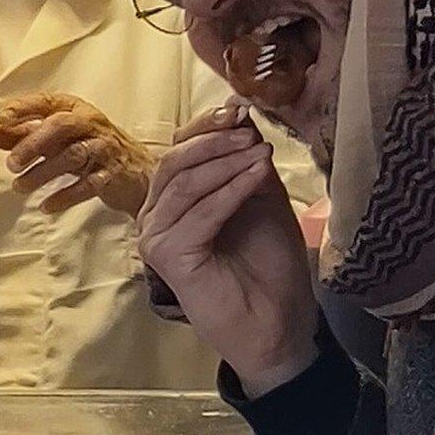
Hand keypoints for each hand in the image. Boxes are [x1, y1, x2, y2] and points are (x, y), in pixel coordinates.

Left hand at [0, 93, 156, 214]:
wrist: (139, 175)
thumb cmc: (92, 150)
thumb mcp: (58, 139)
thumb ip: (25, 135)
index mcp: (76, 110)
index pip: (47, 102)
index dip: (24, 108)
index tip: (2, 120)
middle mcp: (91, 124)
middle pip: (60, 126)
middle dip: (33, 143)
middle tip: (11, 164)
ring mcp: (104, 148)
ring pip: (72, 156)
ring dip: (42, 173)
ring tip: (20, 187)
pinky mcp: (112, 174)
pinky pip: (88, 185)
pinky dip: (65, 196)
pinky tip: (46, 206)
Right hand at [138, 102, 319, 397]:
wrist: (278, 324)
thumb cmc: (269, 265)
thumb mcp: (262, 198)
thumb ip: (246, 162)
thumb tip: (240, 115)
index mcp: (172, 202)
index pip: (178, 152)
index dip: (206, 127)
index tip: (240, 110)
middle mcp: (156, 217)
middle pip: (173, 162)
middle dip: (213, 141)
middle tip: (248, 130)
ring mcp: (156, 238)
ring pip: (183, 184)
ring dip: (224, 163)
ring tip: (259, 153)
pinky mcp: (167, 257)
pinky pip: (197, 213)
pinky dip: (228, 190)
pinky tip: (256, 175)